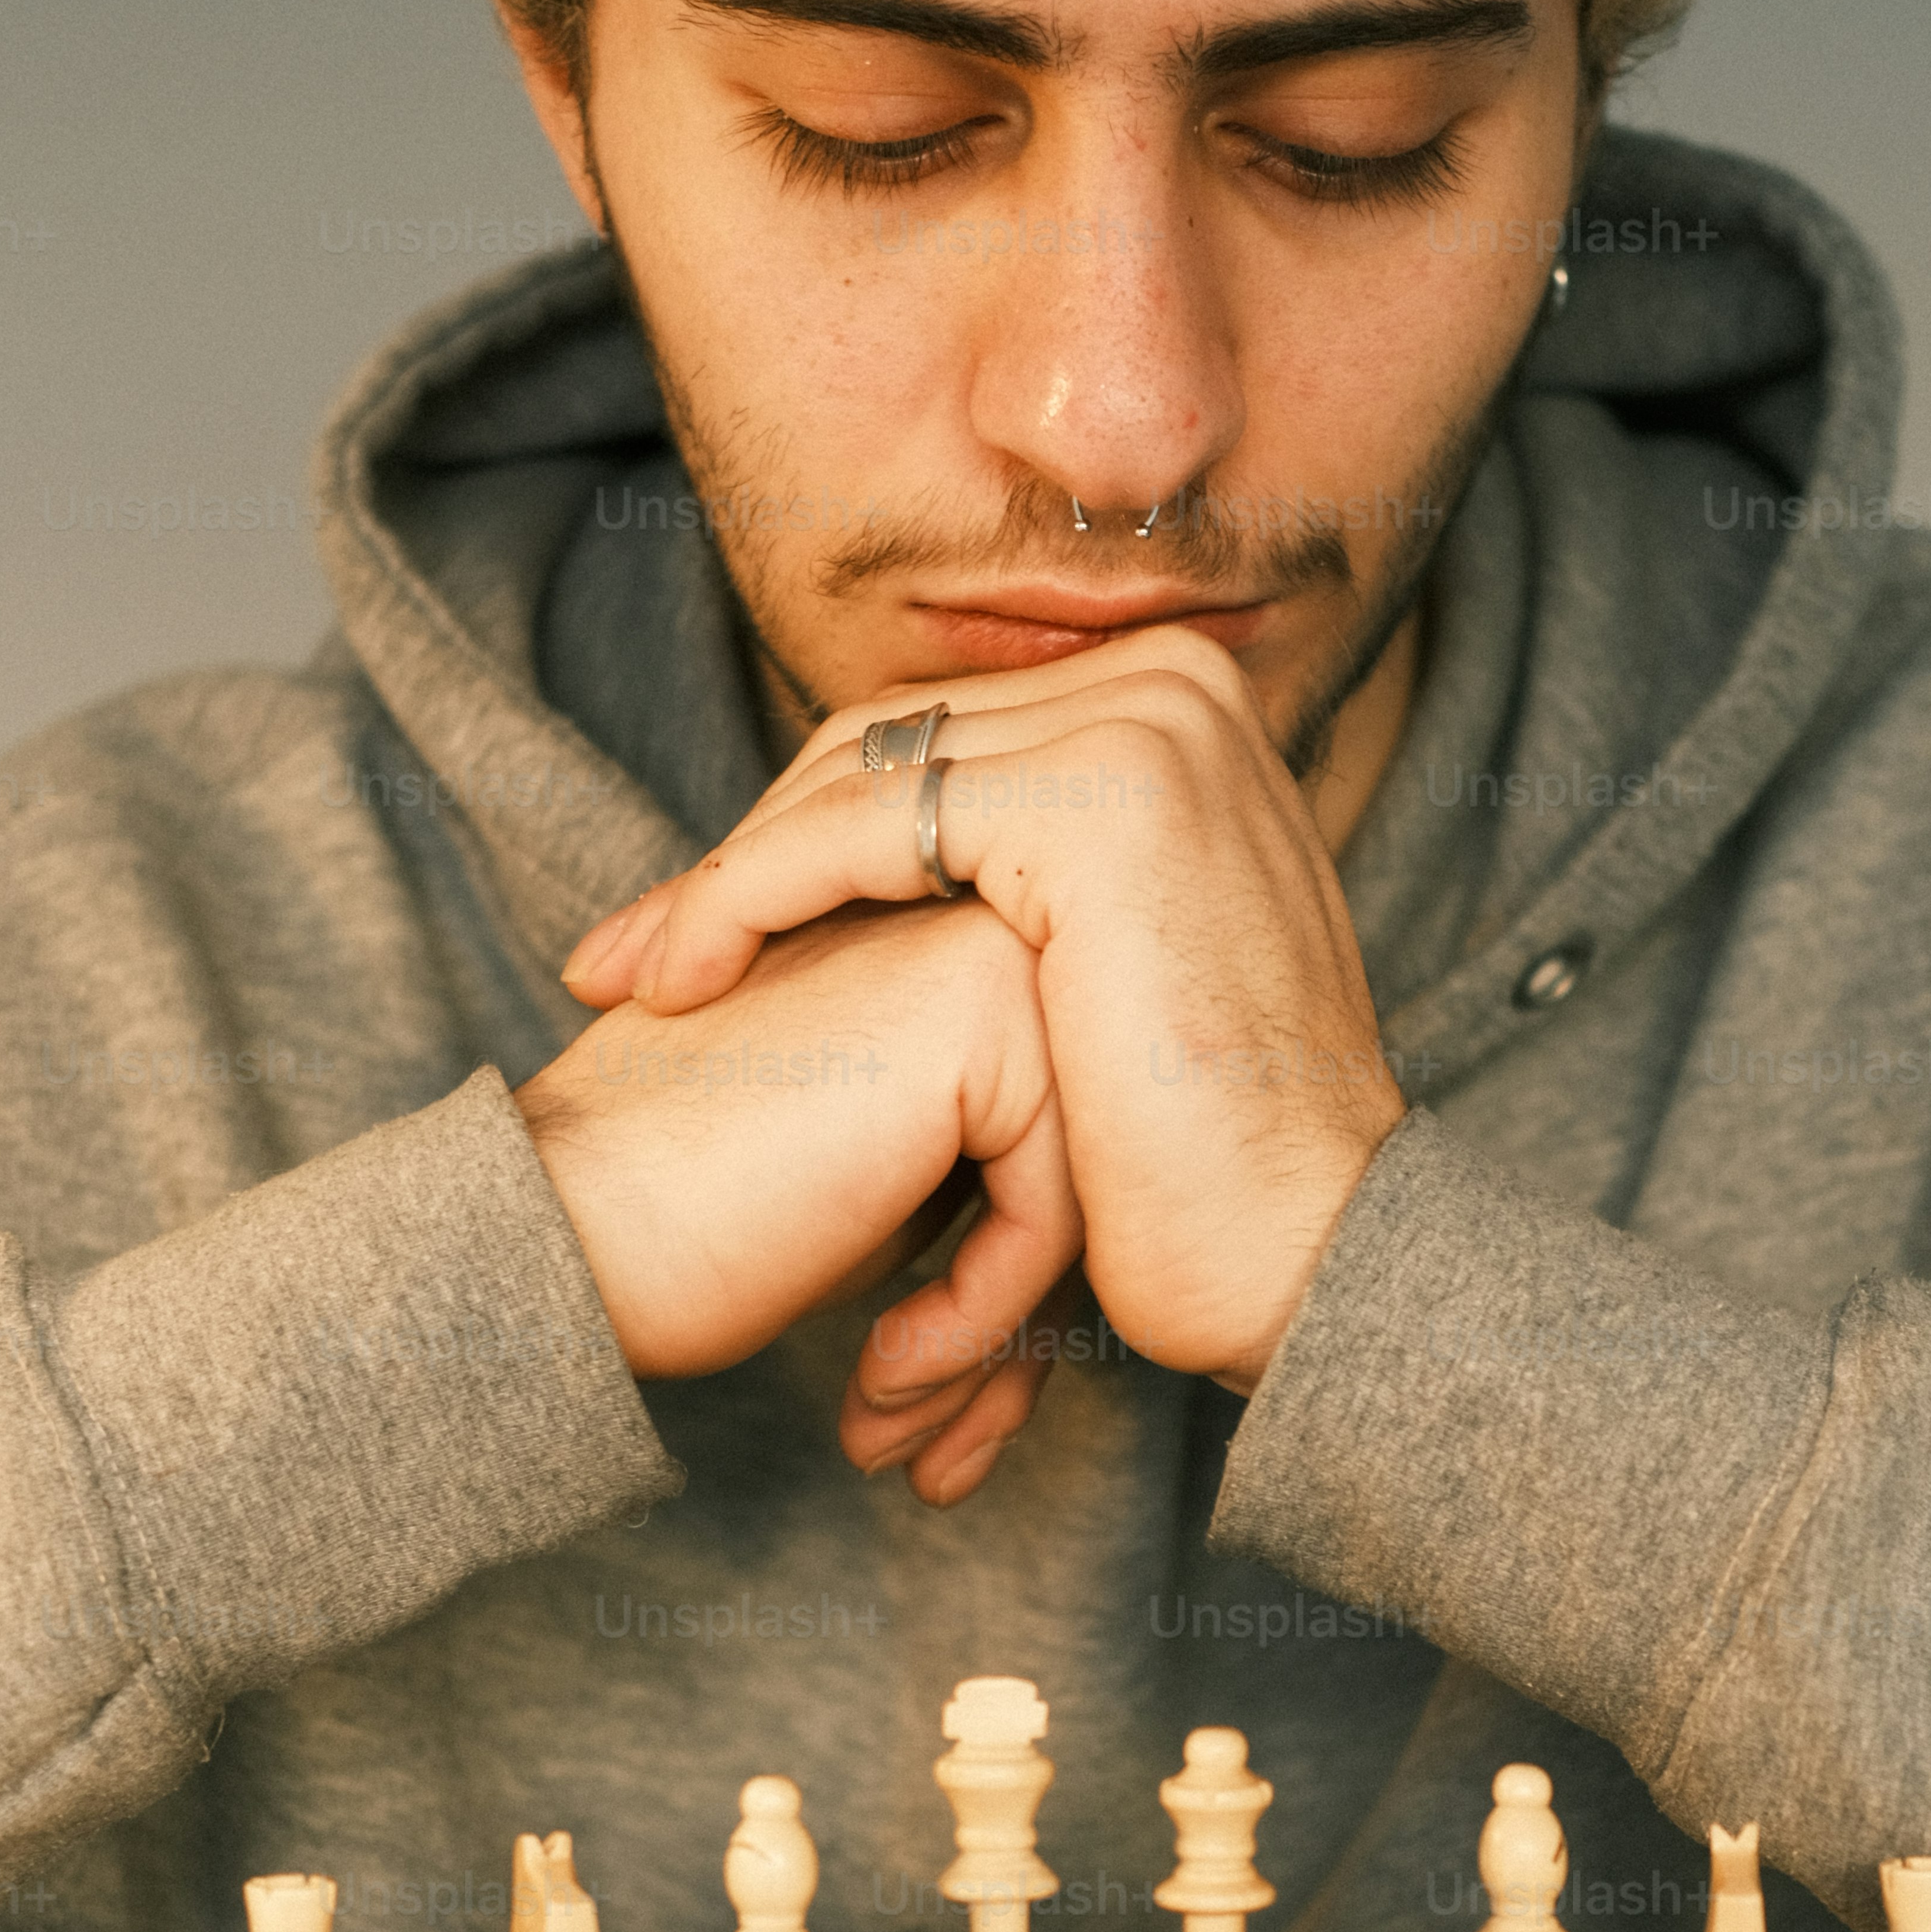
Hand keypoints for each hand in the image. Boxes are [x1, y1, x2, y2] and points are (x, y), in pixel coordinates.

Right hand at [517, 899, 1079, 1503]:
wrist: (555, 1231)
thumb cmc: (679, 1220)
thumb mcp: (869, 1192)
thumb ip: (982, 1179)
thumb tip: (1109, 1264)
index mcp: (936, 949)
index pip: (1036, 1137)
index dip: (988, 1291)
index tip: (911, 1397)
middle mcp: (975, 918)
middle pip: (1070, 1164)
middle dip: (1002, 1335)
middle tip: (917, 1446)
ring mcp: (984, 947)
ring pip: (1078, 1195)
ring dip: (989, 1352)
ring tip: (893, 1435)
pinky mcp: (984, 1012)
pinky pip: (1053, 1210)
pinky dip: (979, 1324)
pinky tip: (881, 1377)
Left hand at [561, 626, 1404, 1389]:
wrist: (1308, 1247)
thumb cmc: (1206, 1150)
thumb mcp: (1114, 967)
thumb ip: (1031, 880)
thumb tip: (911, 846)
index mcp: (1184, 705)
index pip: (939, 741)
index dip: (794, 832)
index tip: (680, 935)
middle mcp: (1177, 684)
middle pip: (889, 747)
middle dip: (739, 857)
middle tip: (623, 959)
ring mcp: (1146, 728)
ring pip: (856, 780)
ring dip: (719, 883)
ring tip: (631, 983)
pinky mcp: (1096, 798)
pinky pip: (861, 827)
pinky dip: (745, 896)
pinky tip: (678, 980)